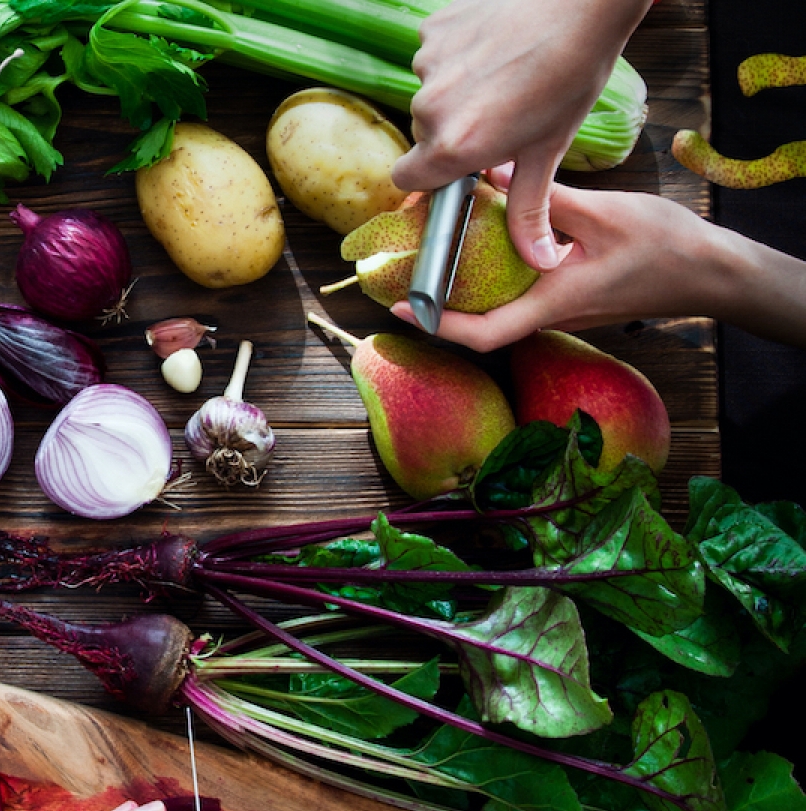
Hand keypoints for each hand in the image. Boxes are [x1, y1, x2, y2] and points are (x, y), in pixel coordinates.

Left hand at [388, 167, 738, 350]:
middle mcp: (550, 315)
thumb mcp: (601, 213)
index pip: (484, 334)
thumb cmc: (664, 246)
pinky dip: (492, 272)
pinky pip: (517, 293)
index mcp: (553, 303)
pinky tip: (479, 240)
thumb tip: (491, 174)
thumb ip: (543, 198)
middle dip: (439, 299)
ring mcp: (558, 310)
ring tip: (432, 248)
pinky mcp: (565, 298)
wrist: (710, 271)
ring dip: (464, 283)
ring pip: (497, 306)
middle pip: (480, 321)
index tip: (401, 307)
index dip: (437, 324)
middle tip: (404, 264)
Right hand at [392, 0, 650, 270]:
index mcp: (454, 146)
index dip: (430, 175)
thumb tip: (539, 261)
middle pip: (423, 134)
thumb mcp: (549, 149)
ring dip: (457, 91)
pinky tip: (494, 46)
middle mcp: (430, 108)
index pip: (407, 178)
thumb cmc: (572, 75)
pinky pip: (435, 53)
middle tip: (498, 115)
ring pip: (431, 92)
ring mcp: (428, 64)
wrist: (583, 3)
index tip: (457, 166)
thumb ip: (529, 209)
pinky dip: (458, 54)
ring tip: (502, 75)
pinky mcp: (434, 29)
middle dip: (453, 130)